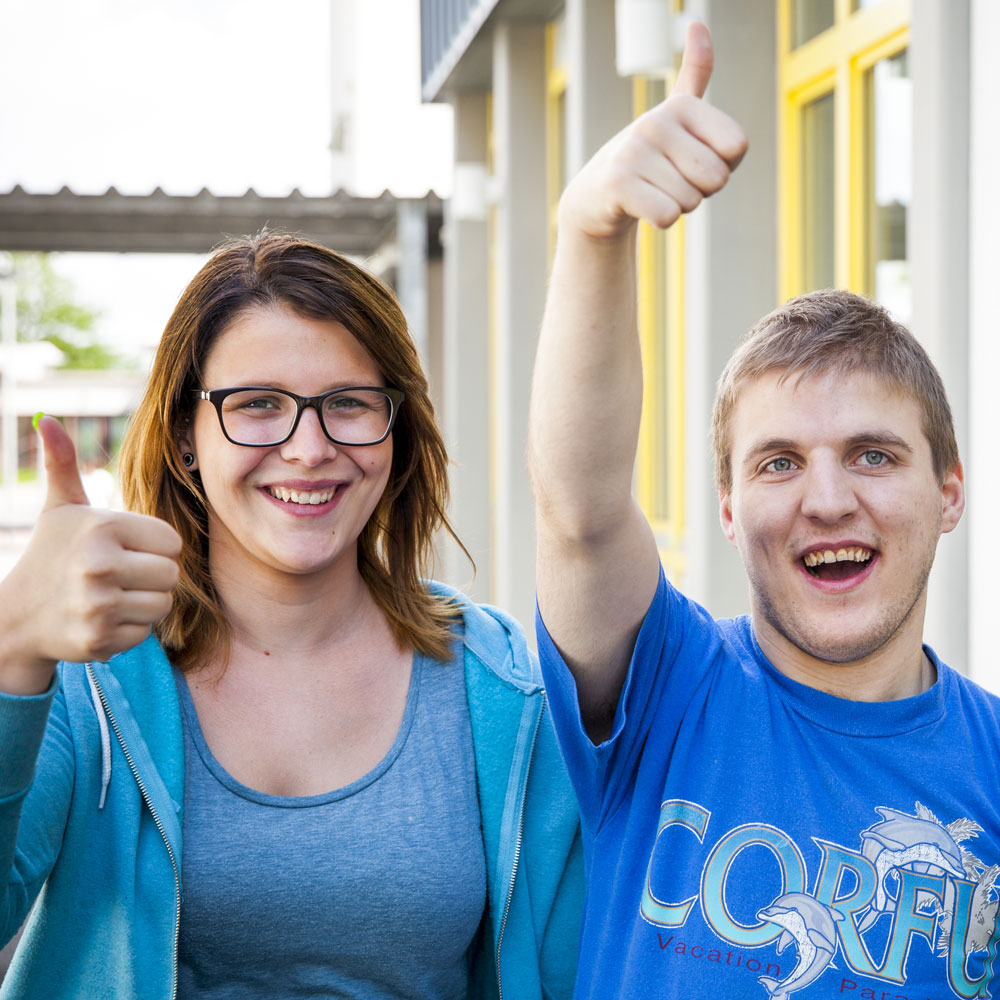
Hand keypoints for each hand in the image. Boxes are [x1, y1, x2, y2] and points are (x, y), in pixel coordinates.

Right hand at [0, 418, 181, 693]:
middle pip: (172, 575)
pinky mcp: (98, 638)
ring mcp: (98, 604)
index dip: (153, 548)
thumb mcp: (61, 509)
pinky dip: (128, 629)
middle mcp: (100, 564)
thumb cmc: (52, 555)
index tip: (124, 550)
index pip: (171, 542)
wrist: (15, 617)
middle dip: (151, 578)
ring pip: (163, 605)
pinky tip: (101, 619)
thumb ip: (63, 465)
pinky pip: (144, 633)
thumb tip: (47, 420)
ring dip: (142, 604)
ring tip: (111, 596)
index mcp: (102, 527)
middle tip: (119, 576)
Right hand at [557, 21, 747, 242]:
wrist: (597, 195)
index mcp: (681, 106)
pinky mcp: (619, 184)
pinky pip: (668, 216)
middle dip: (700, 192)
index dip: (722, 166)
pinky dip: (660, 222)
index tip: (691, 161)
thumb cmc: (649, 158)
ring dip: (678, 207)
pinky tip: (642, 208)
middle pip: (717, 177)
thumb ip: (695, 75)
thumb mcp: (675, 117)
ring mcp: (634, 151)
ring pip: (691, 201)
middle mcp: (656, 122)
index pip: (737, 148)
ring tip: (653, 192)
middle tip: (670, 182)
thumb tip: (697, 24)